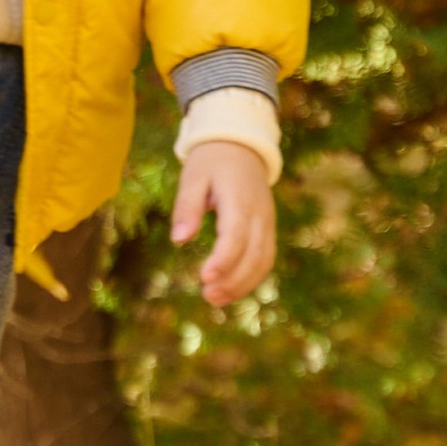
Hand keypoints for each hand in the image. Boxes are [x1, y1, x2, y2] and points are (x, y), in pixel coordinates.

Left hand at [173, 140, 276, 306]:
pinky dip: (251, 278)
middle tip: (207, 295)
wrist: (241, 146)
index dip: (223, 259)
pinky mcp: (267, 229)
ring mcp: (267, 223)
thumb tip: (179, 240)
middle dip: (233, 280)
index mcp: (240, 199)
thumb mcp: (193, 177)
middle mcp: (260, 214)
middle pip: (254, 254)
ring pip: (263, 261)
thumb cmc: (212, 162)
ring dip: (243, 284)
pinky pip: (265, 258)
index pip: (236, 235)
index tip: (204, 277)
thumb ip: (187, 207)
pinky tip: (230, 290)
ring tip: (215, 299)